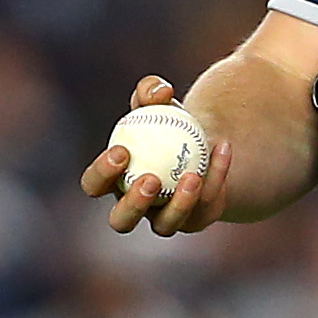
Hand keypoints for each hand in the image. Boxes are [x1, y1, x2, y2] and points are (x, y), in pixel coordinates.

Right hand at [80, 77, 232, 235]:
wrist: (199, 141)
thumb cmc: (166, 121)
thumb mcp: (158, 102)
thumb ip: (151, 91)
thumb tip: (160, 92)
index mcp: (113, 181)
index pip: (94, 185)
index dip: (101, 174)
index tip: (121, 151)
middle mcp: (134, 207)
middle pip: (122, 221)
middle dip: (133, 204)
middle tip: (150, 179)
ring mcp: (164, 219)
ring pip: (165, 226)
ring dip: (179, 204)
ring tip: (191, 176)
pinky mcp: (195, 220)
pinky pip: (205, 205)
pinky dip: (215, 175)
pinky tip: (222, 148)